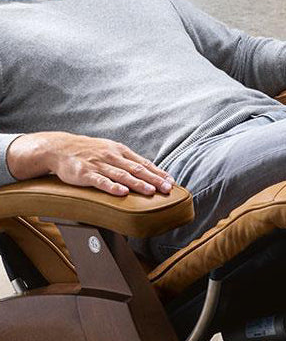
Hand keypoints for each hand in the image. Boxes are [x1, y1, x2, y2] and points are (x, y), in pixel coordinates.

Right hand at [8, 131, 174, 196]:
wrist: (60, 148)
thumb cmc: (90, 151)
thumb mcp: (111, 150)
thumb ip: (128, 161)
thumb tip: (150, 172)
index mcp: (120, 151)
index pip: (143, 163)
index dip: (158, 172)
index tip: (171, 181)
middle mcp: (112, 156)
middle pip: (137, 169)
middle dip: (154, 179)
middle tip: (167, 188)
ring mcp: (99, 165)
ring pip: (122, 175)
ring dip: (137, 184)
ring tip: (151, 191)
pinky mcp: (85, 173)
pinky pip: (100, 181)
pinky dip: (111, 187)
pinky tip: (122, 193)